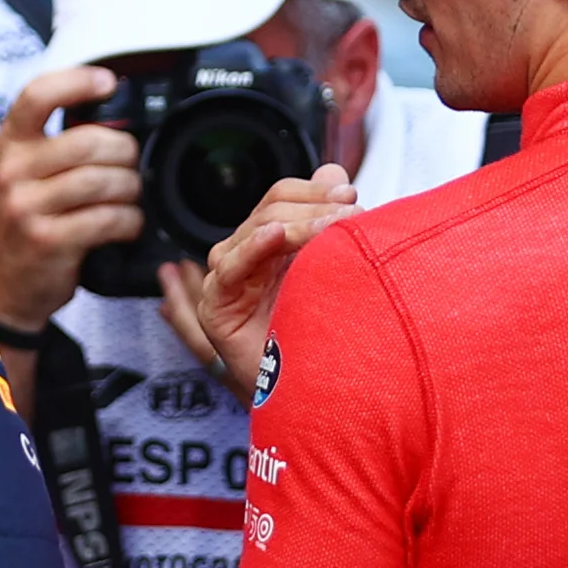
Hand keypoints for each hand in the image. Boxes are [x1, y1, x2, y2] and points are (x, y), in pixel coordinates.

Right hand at [0, 67, 140, 330]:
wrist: (6, 285)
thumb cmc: (29, 221)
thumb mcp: (29, 174)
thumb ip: (61, 144)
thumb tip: (119, 121)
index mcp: (11, 144)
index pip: (37, 96)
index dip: (77, 82)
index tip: (108, 83)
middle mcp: (12, 170)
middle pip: (88, 142)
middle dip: (125, 154)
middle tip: (132, 167)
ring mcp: (26, 206)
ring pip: (102, 181)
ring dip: (130, 190)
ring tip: (131, 199)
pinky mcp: (46, 240)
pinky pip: (105, 219)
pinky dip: (128, 221)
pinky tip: (128, 225)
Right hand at [185, 167, 360, 382]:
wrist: (316, 395)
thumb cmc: (325, 336)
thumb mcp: (333, 267)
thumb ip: (330, 218)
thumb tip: (333, 172)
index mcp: (272, 242)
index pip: (283, 196)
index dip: (315, 191)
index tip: (352, 198)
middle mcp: (246, 255)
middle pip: (271, 208)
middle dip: (315, 208)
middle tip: (352, 218)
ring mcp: (229, 278)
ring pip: (256, 231)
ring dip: (299, 226)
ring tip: (333, 231)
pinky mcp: (215, 306)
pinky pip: (231, 268)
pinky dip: (253, 248)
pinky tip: (275, 236)